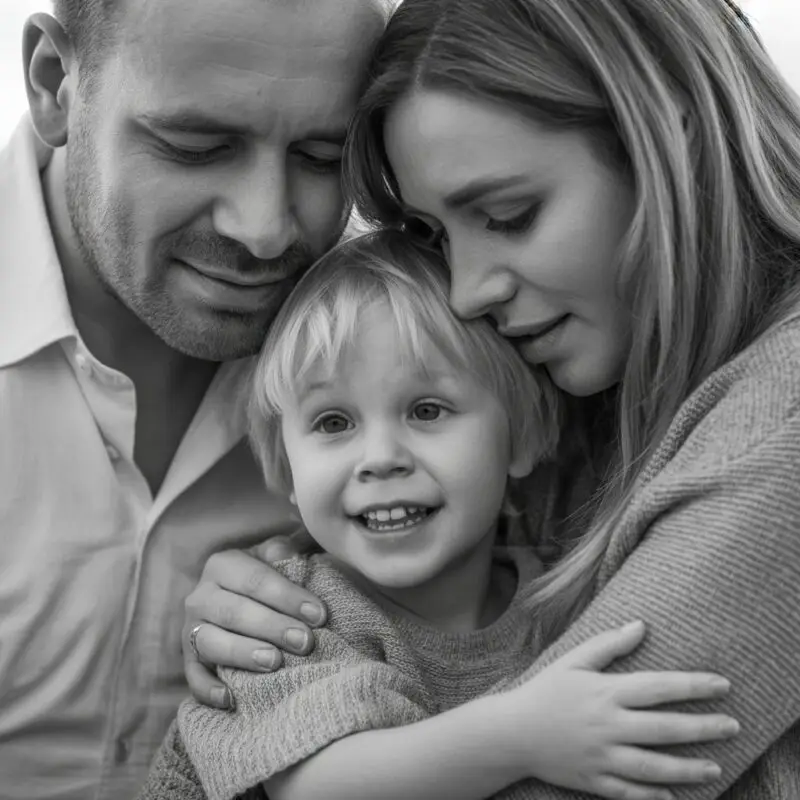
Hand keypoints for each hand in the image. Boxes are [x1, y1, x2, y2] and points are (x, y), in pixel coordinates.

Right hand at [183, 530, 326, 708]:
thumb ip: (282, 552)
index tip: (318, 614)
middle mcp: (200, 596)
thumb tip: (288, 555)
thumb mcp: (272, 556)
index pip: (255, 580)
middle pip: (234, 612)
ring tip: (274, 662)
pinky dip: (209, 690)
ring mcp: (190, 630)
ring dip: (243, 653)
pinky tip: (231, 699)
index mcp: (222, 565)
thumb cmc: (264, 578)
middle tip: (304, 641)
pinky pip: (193, 678)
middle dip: (271, 627)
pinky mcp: (188, 661)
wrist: (235, 597)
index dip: (287, 597)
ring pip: (211, 643)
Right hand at [501, 621, 739, 799]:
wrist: (512, 732)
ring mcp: (601, 757)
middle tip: (732, 725)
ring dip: (688, 767)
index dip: (692, 685)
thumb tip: (641, 626)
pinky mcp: (594, 781)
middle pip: (664, 728)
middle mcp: (607, 726)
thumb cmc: (546, 691)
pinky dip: (654, 796)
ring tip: (715, 766)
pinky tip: (676, 795)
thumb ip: (608, 645)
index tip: (722, 684)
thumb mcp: (573, 661)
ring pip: (654, 766)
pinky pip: (630, 792)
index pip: (657, 687)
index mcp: (604, 692)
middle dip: (703, 727)